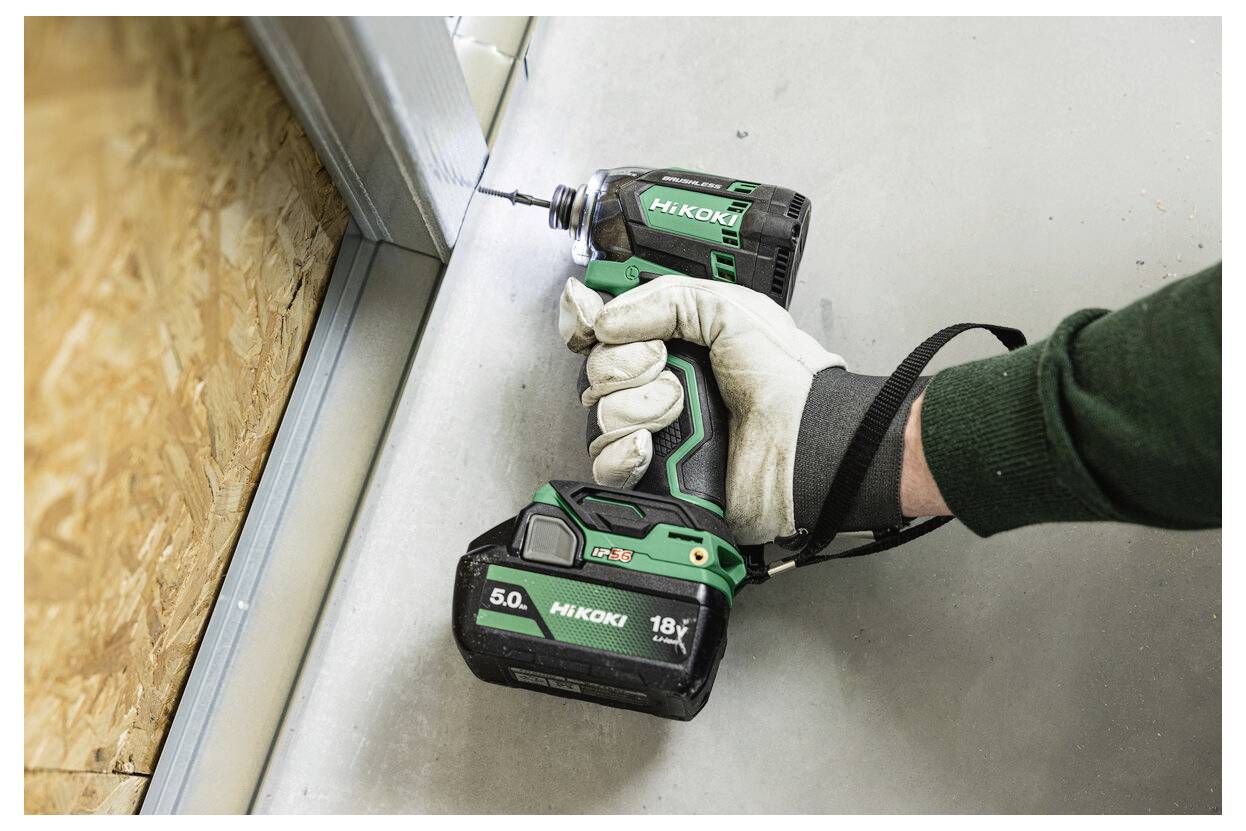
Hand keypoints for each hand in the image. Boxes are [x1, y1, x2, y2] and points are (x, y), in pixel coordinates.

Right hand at [559, 275, 844, 543]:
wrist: (800, 441)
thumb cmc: (782, 378)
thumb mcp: (729, 309)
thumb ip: (663, 299)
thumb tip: (604, 320)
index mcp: (676, 342)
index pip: (608, 331)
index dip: (594, 327)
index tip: (594, 328)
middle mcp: (660, 384)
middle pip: (598, 371)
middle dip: (628, 366)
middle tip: (666, 367)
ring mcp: (656, 430)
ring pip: (600, 415)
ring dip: (637, 409)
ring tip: (678, 409)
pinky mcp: (653, 473)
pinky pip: (604, 463)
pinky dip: (623, 453)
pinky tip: (650, 445)